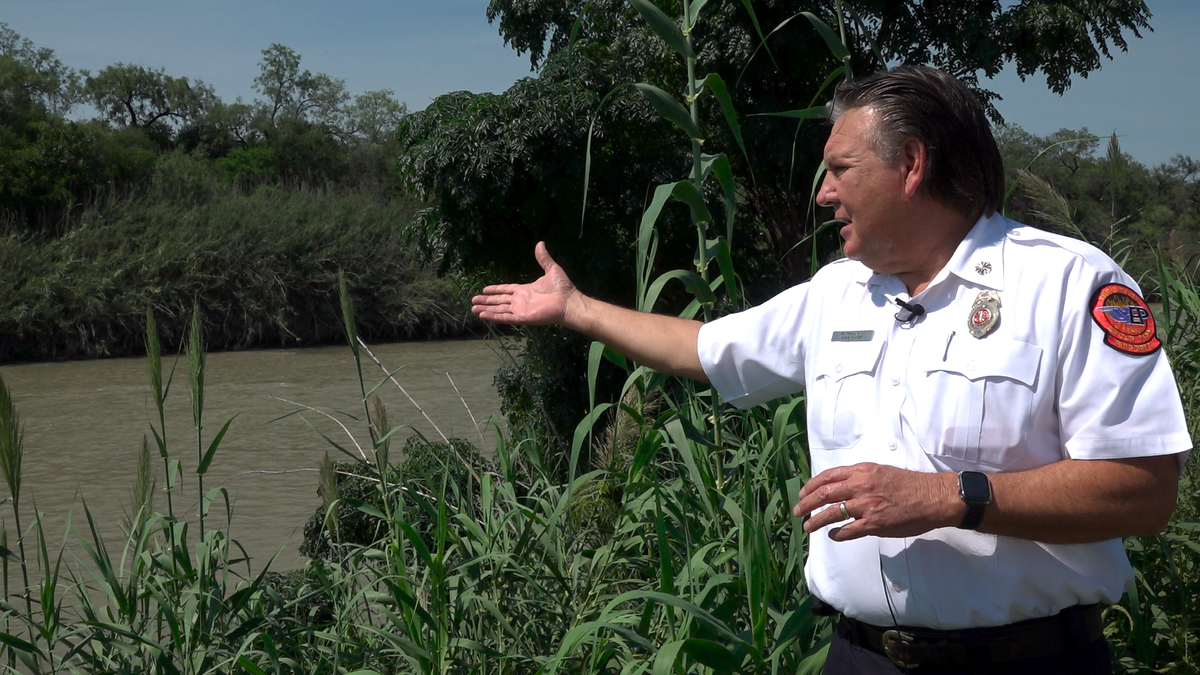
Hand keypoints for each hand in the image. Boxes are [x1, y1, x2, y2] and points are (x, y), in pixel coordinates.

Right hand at [471, 242, 577, 325]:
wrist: (568, 302)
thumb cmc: (562, 288)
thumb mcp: (551, 269)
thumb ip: (543, 258)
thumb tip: (540, 243)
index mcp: (525, 290)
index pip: (506, 290)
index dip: (495, 290)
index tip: (484, 289)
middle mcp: (521, 300)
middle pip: (499, 300)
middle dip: (486, 301)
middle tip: (473, 301)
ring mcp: (521, 310)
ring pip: (499, 309)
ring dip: (486, 309)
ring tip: (473, 309)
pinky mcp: (522, 317)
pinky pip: (505, 317)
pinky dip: (494, 316)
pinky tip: (483, 315)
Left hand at [792, 463, 959, 540]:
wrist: (932, 497)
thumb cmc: (909, 485)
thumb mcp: (881, 472)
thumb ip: (861, 478)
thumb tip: (843, 487)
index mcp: (861, 471)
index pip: (827, 476)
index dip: (811, 486)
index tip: (803, 493)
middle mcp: (860, 486)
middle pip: (824, 494)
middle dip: (806, 503)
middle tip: (798, 511)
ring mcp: (866, 505)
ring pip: (832, 513)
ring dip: (816, 521)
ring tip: (808, 526)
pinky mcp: (874, 523)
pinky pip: (848, 530)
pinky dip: (836, 534)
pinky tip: (832, 535)